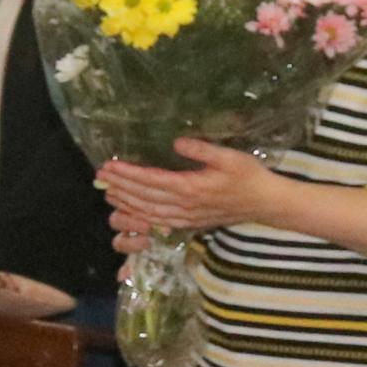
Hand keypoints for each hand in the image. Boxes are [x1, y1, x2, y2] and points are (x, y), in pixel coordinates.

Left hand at [96, 138, 287, 244]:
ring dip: (126, 203)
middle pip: (144, 198)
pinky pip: (158, 222)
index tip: (109, 166)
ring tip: (108, 193)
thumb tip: (176, 142)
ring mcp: (186, 218)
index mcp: (191, 188)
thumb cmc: (249, 176)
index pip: (151, 181)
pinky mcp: (189, 224)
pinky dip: (140, 217)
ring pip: (148, 213)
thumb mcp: (229, 156)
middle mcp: (184, 206)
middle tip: (100, 177)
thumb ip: (201, 150)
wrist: (266, 203)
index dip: (127, 174)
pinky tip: (130, 211)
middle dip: (120, 187)